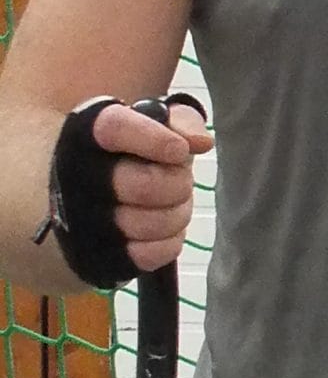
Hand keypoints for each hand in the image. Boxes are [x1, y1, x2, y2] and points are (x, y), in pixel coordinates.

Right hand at [95, 96, 213, 274]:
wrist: (84, 196)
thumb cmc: (128, 154)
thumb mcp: (150, 124)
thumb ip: (180, 121)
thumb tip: (201, 142)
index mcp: (86, 131)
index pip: (115, 128)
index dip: (155, 140)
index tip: (180, 150)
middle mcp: (75, 176)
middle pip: (145, 186)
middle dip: (178, 183)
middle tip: (179, 178)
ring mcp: (83, 221)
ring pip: (154, 223)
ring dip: (177, 213)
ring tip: (171, 202)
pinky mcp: (100, 256)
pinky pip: (153, 253)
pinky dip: (169, 241)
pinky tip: (162, 227)